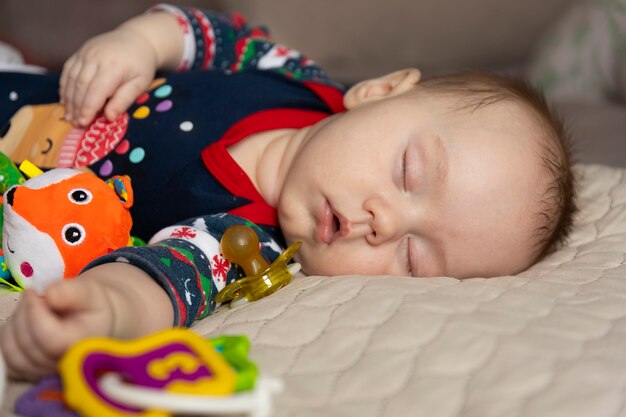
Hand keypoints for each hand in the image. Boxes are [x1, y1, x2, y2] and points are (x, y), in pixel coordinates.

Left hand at [0, 262, 172, 380]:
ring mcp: (45, 372)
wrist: (94, 324)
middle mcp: (64, 365)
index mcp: (83, 346)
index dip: (34, 313)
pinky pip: (7, 359)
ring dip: (14, 325)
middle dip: (24, 314)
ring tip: (29, 309)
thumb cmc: (92, 308)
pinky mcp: (30, 374)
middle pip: (28, 344)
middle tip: (34, 296)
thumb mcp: (91, 293)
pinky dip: (9, 338)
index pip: (49, 338)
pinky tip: (23, 324)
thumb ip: (73, 292)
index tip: (35, 292)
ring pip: (13, 352)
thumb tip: (49, 294)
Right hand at [60, 27, 157, 126]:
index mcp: (113, 66)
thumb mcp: (140, 84)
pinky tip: (66, 100)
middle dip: (77, 107)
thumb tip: (109, 117)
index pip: (95, 91)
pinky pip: (68, 71)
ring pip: (71, 79)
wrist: (137, 39)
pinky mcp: (80, 52)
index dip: (87, 109)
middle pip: (81, 86)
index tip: (83, 123)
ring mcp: (85, 52)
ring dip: (69, 99)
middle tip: (75, 124)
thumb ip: (124, 100)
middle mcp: (95, 57)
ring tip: (69, 116)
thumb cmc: (141, 65)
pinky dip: (65, 87)